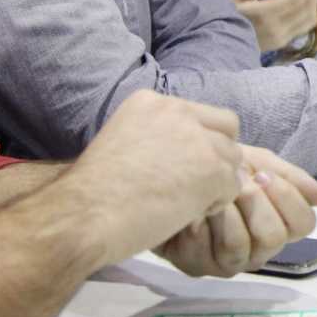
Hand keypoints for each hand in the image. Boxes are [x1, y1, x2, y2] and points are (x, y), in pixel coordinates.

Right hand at [59, 91, 245, 267]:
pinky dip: (216, 204)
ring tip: (186, 202)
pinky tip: (187, 213)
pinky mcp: (210, 168)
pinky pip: (232, 187)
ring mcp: (197, 138)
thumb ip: (157, 138)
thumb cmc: (94, 192)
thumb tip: (188, 152)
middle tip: (195, 184)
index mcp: (152, 101)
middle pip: (226, 130)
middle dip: (217, 157)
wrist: (84, 215)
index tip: (184, 166)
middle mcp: (177, 111)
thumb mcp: (123, 143)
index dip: (202, 142)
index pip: (202, 114)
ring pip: (233, 158)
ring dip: (217, 183)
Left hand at [155, 145, 316, 276]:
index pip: (304, 224)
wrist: (167, 170)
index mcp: (278, 224)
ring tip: (214, 192)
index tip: (263, 175)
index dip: (287, 198)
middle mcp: (258, 249)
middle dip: (255, 203)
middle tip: (237, 181)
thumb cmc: (217, 169)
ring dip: (227, 211)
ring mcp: (228, 261)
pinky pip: (210, 249)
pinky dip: (203, 220)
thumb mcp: (257, 164)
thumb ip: (291, 178)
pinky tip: (194, 206)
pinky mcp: (198, 266)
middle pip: (275, 238)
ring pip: (243, 247)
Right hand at [230, 0, 316, 51]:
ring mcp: (281, 39)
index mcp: (264, 15)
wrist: (218, 40)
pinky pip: (304, 27)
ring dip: (314, 0)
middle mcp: (276, 29)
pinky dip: (310, 11)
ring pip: (309, 18)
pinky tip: (305, 0)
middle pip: (306, 6)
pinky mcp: (282, 44)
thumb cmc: (225, 11)